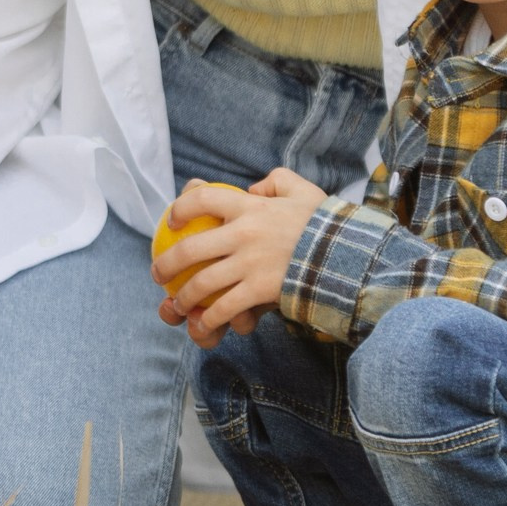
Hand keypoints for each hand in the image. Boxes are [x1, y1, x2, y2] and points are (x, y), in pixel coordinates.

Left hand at [152, 169, 326, 347]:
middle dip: (167, 264)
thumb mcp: (302, 190)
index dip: (181, 206)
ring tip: (177, 304)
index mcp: (251, 206)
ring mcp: (250, 264)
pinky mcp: (260, 290)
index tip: (171, 219)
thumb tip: (253, 189)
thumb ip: (275, 182)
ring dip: (184, 297)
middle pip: (191, 249)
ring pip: (202, 283)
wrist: (348, 255)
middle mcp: (244, 233)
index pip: (204, 198)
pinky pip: (225, 307)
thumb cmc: (326, 224)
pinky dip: (210, 318)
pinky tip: (204, 323)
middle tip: (159, 274)